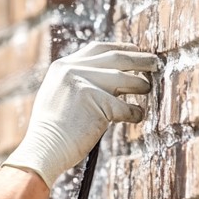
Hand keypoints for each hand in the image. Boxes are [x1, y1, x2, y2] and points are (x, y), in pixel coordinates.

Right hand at [2, 41, 159, 187]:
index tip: (135, 50)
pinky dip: (135, 112)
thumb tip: (108, 76)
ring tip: (148, 88)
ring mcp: (84, 84)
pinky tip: (138, 115)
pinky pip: (125, 106)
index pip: (98, 49)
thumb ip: (75, 81)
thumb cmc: (52, 131)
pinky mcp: (97, 102)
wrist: (43, 150)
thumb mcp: (56, 95)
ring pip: (124, 78)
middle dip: (139, 59)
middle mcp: (72, 70)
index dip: (120, 48)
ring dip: (141, 84)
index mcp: (62, 66)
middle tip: (156, 63)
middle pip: (116, 58)